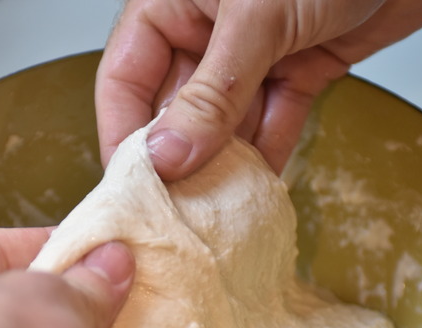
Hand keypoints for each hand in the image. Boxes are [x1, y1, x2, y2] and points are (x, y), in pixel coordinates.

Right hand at [96, 0, 421, 179]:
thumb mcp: (257, 18)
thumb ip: (213, 91)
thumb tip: (168, 155)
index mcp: (173, 2)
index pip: (125, 76)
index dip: (122, 133)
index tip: (127, 186)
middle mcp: (207, 28)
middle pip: (174, 106)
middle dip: (178, 158)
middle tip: (174, 211)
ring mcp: (255, 52)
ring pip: (226, 121)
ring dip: (224, 165)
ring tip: (215, 212)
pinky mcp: (299, 67)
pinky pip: (273, 120)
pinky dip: (268, 154)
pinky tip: (257, 190)